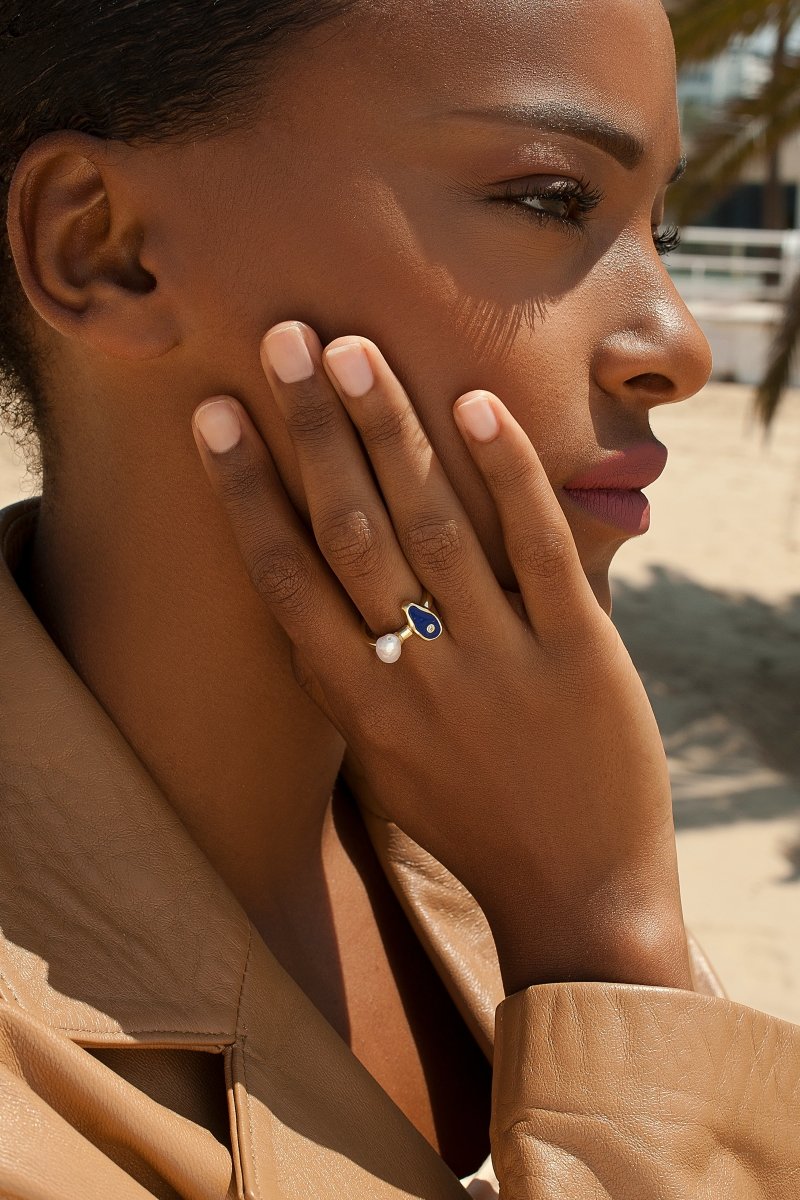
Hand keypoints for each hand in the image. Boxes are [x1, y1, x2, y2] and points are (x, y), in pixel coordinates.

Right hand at [192, 321, 690, 994]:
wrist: (579, 897)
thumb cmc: (472, 818)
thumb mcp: (386, 759)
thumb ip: (349, 674)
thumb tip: (311, 579)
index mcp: (359, 707)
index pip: (285, 580)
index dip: (246, 492)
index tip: (214, 417)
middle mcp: (417, 680)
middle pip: (350, 535)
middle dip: (311, 432)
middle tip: (283, 341)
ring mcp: (500, 664)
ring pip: (433, 528)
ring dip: (390, 432)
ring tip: (355, 351)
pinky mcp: (581, 655)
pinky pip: (537, 550)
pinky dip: (508, 473)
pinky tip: (479, 405)